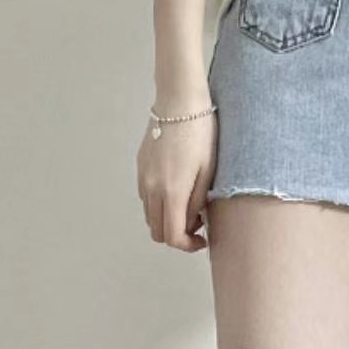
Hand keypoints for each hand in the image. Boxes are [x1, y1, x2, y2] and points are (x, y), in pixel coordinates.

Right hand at [136, 93, 217, 250]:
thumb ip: (198, 200)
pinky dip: (159, 202)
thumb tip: (192, 221)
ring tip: (189, 202)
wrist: (179, 102)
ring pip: (149, 215)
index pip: (172, 236)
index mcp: (171, 192)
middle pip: (156, 231)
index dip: (187, 246)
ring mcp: (142, 177)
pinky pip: (146, 196)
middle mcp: (151, 189)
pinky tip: (177, 186)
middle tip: (197, 222)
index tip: (201, 240)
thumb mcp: (208, 169)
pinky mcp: (140, 166)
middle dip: (176, 235)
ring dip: (166, 218)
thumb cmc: (200, 132)